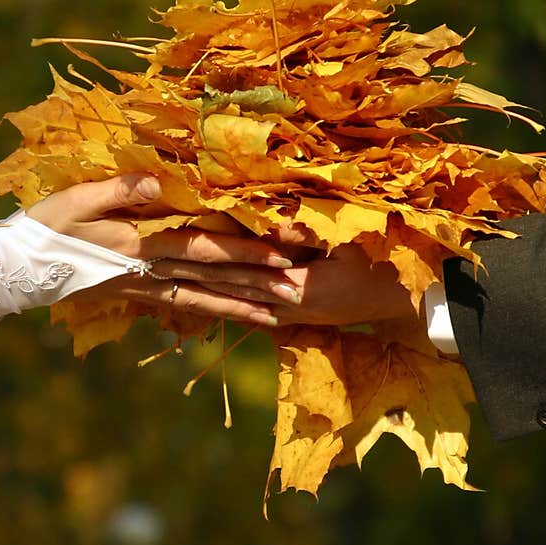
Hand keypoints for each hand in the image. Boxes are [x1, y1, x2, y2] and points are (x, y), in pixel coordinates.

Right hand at [27, 175, 303, 327]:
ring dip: (243, 304)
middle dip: (259, 279)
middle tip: (300, 285)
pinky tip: (236, 316)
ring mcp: (146, 286)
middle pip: (214, 275)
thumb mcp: (73, 201)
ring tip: (281, 312)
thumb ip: (116, 191)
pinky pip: (185, 304)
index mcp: (141, 244)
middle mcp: (150, 270)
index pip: (204, 247)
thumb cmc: (43, 229)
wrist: (15, 273)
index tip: (283, 251)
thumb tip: (158, 182)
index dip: (245, 250)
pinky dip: (215, 311)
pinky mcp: (139, 294)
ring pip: (204, 296)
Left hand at [113, 238, 415, 330]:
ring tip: (155, 286)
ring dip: (193, 295)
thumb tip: (269, 224)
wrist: (404, 299)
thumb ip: (306, 233)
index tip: (163, 241)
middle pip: (221, 289)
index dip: (198, 253)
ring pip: (228, 304)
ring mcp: (283, 317)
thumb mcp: (347, 240)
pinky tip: (194, 305)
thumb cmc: (381, 260)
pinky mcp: (287, 319)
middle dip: (181, 277)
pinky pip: (244, 314)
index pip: (235, 266)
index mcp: (293, 284)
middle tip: (140, 266)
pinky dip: (217, 308)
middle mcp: (281, 306)